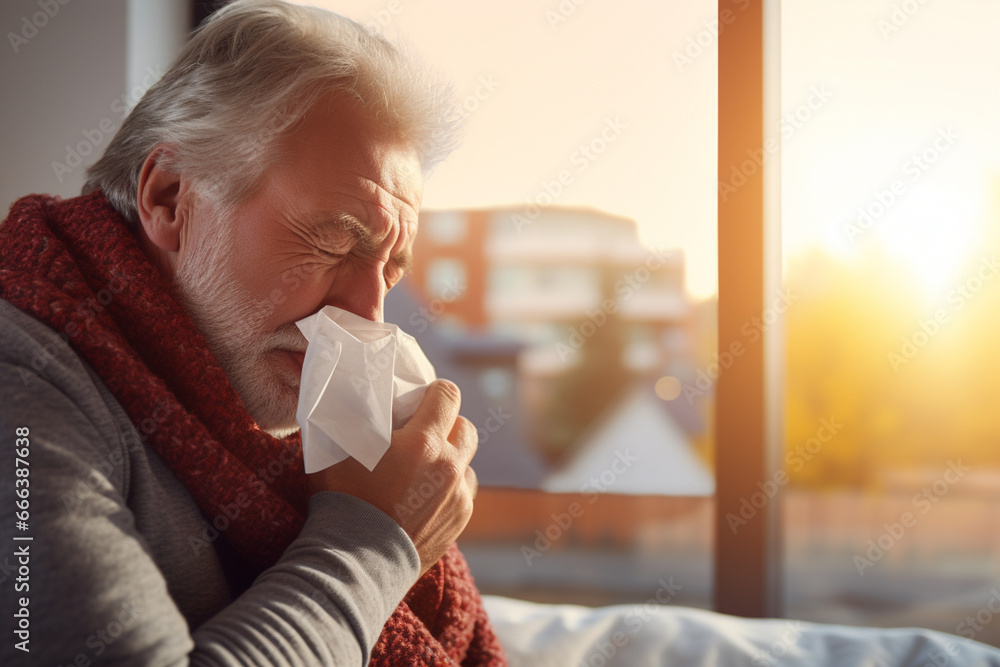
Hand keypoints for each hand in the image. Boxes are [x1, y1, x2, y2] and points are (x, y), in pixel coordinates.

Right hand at [305, 379, 477, 575]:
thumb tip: (349, 392)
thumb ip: (352, 418)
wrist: (356, 564)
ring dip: (451, 460)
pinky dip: (449, 489)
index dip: (435, 392)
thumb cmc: (343, 502)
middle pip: (465, 427)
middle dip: (447, 426)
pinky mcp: (460, 521)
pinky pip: (463, 493)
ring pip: (467, 462)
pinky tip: (423, 498)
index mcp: (423, 442)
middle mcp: (449, 466)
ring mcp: (458, 496)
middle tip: (420, 435)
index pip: (448, 395)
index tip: (421, 399)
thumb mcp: (337, 449)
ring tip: (423, 470)